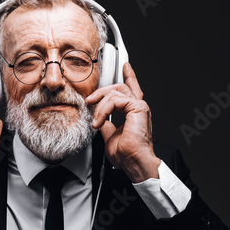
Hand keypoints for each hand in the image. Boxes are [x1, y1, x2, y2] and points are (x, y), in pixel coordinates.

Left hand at [86, 63, 160, 182]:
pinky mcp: (138, 107)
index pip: (131, 89)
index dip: (129, 76)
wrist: (134, 162)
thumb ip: (106, 125)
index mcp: (134, 112)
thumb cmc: (127, 155)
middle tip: (89, 100)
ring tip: (95, 120)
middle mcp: (139, 107)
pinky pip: (115, 99)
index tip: (124, 67)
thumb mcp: (110, 136)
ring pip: (115, 91)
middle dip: (101, 91)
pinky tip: (99, 121)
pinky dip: (103, 110)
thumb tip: (100, 120)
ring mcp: (139, 106)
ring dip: (99, 104)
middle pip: (119, 87)